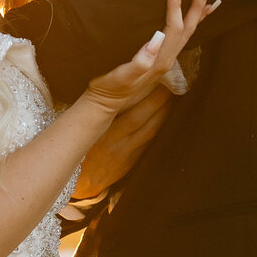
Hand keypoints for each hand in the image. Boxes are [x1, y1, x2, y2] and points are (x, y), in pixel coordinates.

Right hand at [73, 84, 172, 199]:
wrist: (84, 180)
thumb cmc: (84, 146)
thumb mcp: (87, 128)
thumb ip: (102, 112)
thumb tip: (122, 88)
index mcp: (97, 130)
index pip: (120, 107)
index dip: (138, 92)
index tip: (150, 77)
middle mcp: (112, 141)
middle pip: (139, 116)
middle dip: (156, 99)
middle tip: (169, 83)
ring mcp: (124, 152)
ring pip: (149, 129)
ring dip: (163, 112)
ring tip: (172, 96)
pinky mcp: (132, 161)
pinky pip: (149, 141)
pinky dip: (159, 127)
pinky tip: (166, 116)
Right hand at [82, 0, 218, 115]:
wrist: (104, 102)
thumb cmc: (108, 88)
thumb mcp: (121, 76)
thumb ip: (139, 61)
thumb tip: (157, 38)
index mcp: (159, 60)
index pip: (173, 28)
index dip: (176, 6)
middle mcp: (166, 60)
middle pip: (187, 29)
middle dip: (197, 6)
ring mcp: (165, 60)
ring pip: (187, 34)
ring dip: (198, 14)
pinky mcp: (160, 59)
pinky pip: (181, 38)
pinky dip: (190, 25)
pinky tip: (190, 18)